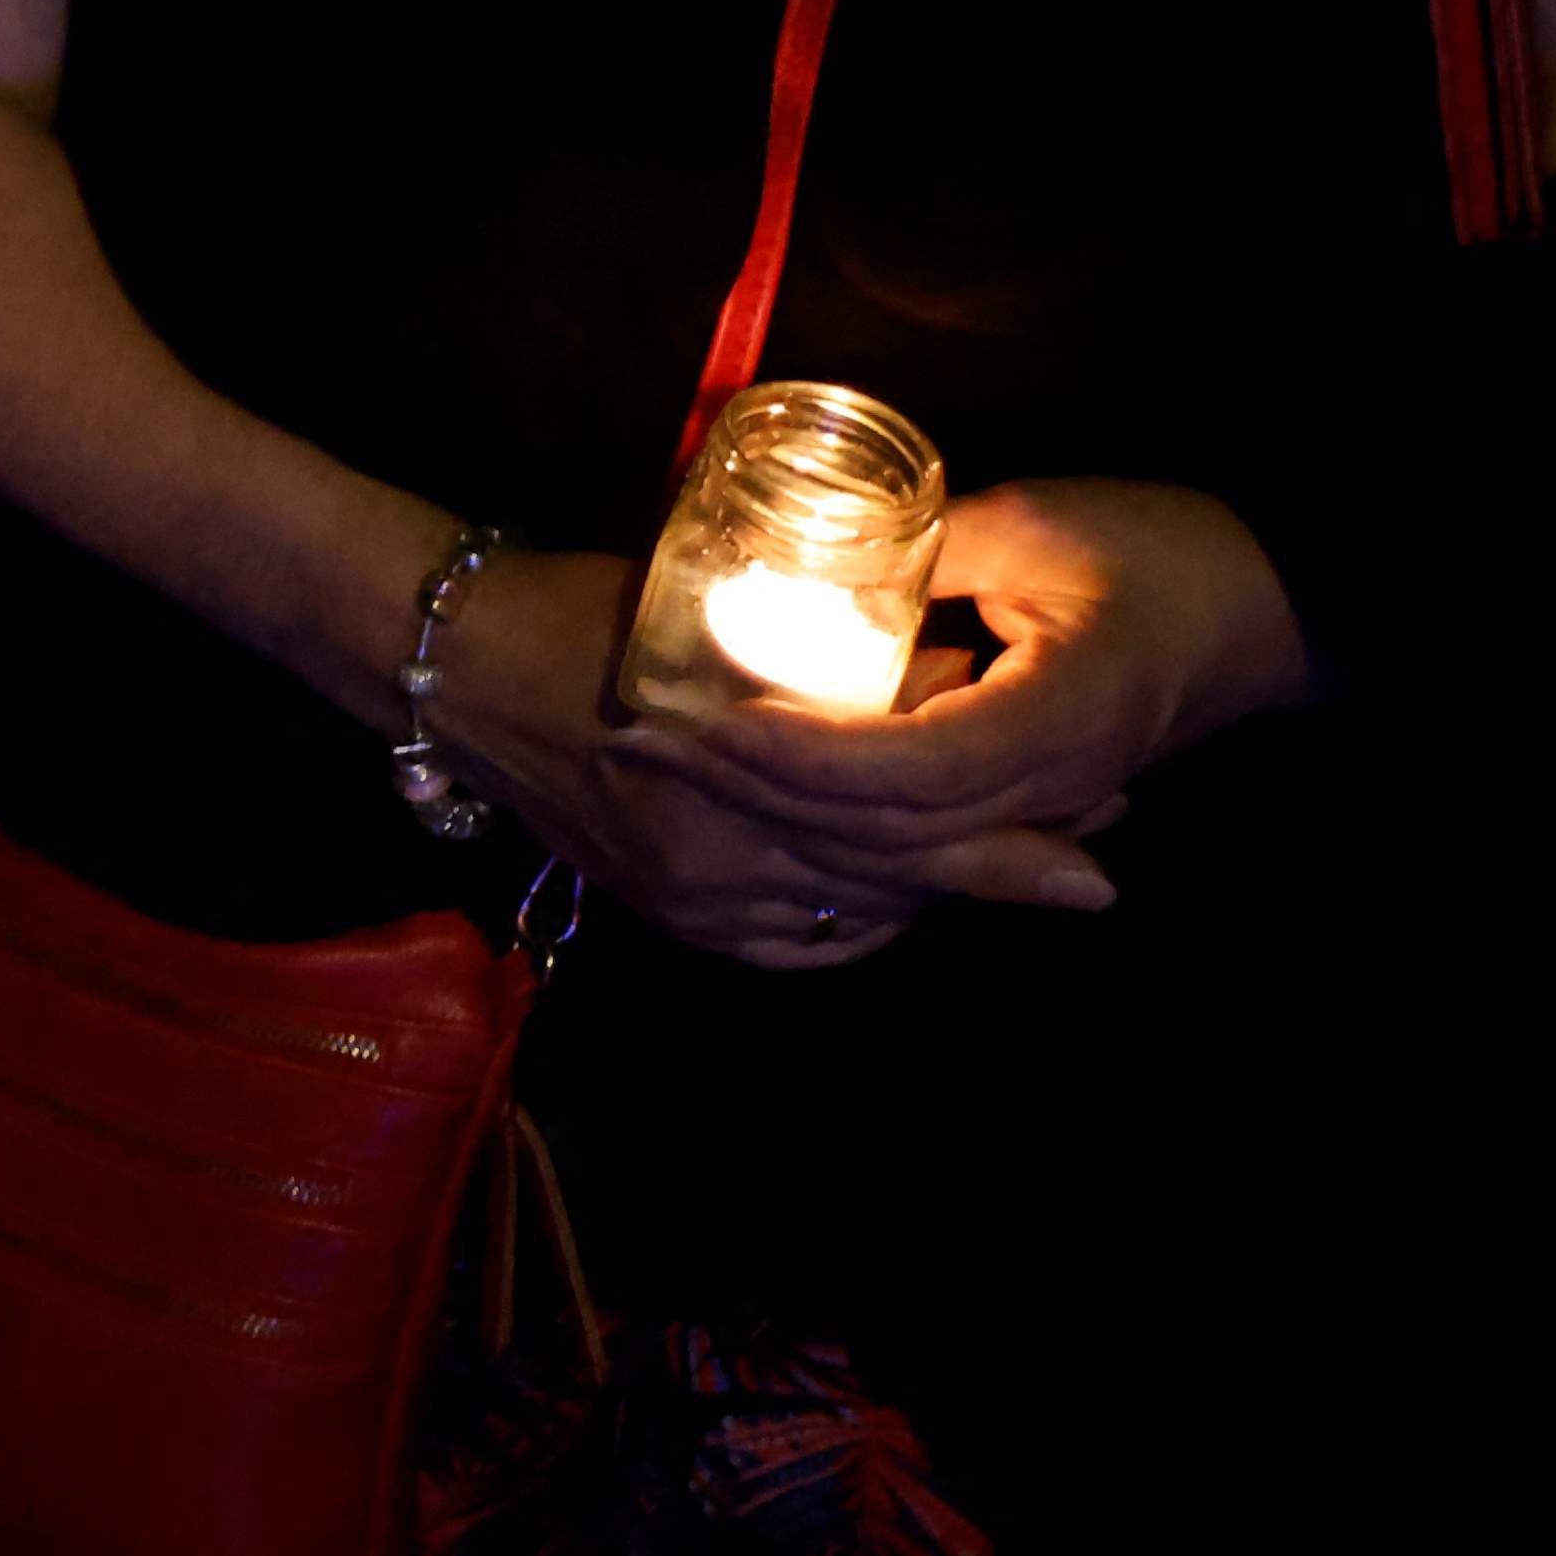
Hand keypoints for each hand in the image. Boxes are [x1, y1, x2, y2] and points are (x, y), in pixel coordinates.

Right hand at [369, 549, 1047, 974]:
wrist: (454, 665)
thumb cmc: (583, 609)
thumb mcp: (717, 612)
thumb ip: (823, 658)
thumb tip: (950, 667)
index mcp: (740, 761)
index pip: (909, 804)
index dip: (1010, 801)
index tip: (1095, 783)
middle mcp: (723, 851)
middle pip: (905, 872)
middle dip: (1007, 856)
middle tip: (1100, 839)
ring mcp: (697, 897)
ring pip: (863, 911)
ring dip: (946, 887)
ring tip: (1030, 860)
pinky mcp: (675, 918)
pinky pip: (803, 945)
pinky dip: (865, 921)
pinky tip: (903, 897)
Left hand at [632, 478, 1306, 929]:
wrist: (1264, 607)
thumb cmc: (1159, 549)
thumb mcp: (1038, 526)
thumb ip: (927, 549)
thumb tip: (810, 554)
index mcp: (1054, 721)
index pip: (902, 770)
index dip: (797, 754)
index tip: (706, 718)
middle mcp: (1049, 784)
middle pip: (887, 827)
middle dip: (760, 792)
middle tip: (644, 742)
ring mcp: (1045, 802)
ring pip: (901, 844)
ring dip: (788, 813)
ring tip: (681, 764)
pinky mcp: (1033, 797)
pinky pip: (927, 831)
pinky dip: (842, 819)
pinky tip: (765, 792)